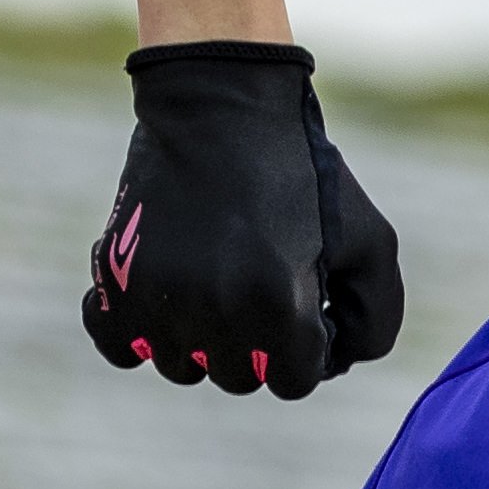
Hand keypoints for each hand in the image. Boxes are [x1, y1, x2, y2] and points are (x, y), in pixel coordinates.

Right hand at [83, 42, 404, 399]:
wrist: (218, 107)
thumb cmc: (301, 174)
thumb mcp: (369, 240)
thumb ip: (374, 319)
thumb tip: (335, 365)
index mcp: (278, 304)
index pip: (294, 381)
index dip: (308, 346)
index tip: (306, 300)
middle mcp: (214, 312)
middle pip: (239, 378)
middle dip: (260, 343)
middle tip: (263, 280)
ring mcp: (158, 300)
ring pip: (182, 367)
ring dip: (205, 338)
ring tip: (220, 277)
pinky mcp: (115, 282)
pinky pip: (122, 349)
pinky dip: (142, 334)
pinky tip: (168, 295)